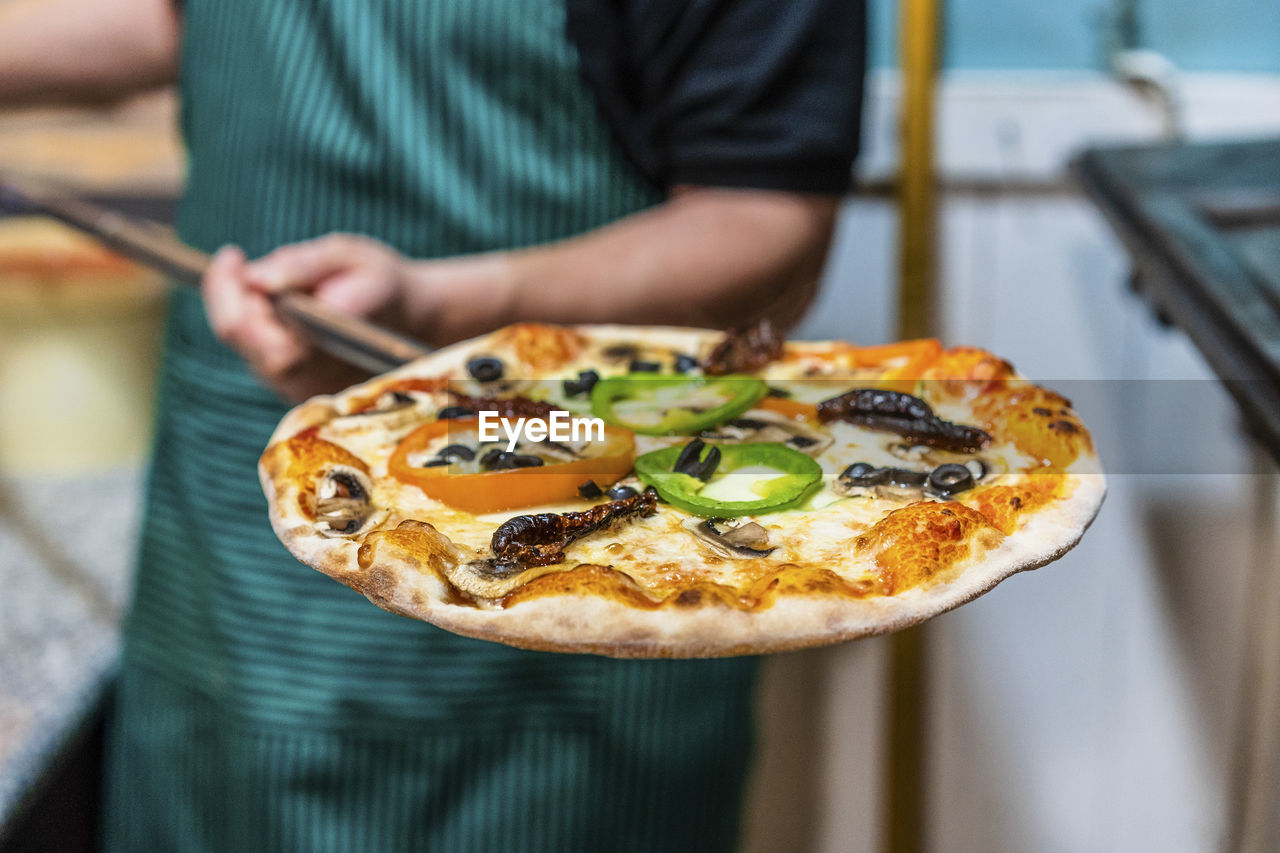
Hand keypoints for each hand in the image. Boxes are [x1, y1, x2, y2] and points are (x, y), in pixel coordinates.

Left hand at [203, 234, 414, 400]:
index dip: (225, 287)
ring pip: (245, 348)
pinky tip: (274, 306)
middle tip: (239, 261)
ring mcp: (299, 388)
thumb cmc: (381, 283)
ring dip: (243, 310)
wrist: (415, 323)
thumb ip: (304, 265)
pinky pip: (259, 356)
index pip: (242, 324)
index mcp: (316, 340)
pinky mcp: (297, 391)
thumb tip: (256, 278)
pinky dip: (256, 326)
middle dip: (229, 295)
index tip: (233, 254)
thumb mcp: (350, 256)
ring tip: (265, 282)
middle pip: (237, 337)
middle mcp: (303, 375)